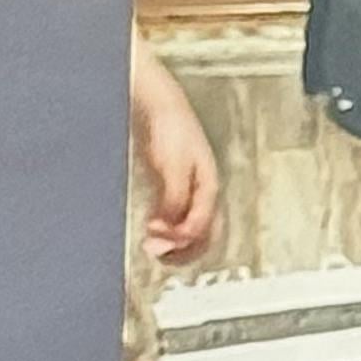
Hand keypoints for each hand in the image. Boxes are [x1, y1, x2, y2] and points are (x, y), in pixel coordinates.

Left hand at [133, 70, 219, 263]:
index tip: (161, 244)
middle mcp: (202, 192)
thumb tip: (173, 228)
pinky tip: (151, 230)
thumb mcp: (173, 166)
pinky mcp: (172, 187)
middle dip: (184, 250)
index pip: (203, 227)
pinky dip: (165, 230)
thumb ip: (175, 198)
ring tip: (154, 247)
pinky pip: (174, 218)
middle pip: (203, 234)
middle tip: (161, 254)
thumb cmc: (171, 128)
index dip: (183, 241)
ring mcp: (188, 191)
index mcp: (209, 187)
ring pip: (189, 229)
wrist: (158, 106)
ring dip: (174, 242)